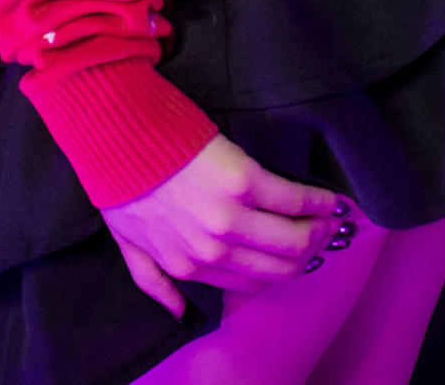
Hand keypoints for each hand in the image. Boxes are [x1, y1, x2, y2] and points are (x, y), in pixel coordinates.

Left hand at [101, 132, 351, 317]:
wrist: (116, 131)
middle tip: (321, 232)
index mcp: (188, 265)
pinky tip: (327, 196)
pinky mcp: (243, 181)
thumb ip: (153, 280)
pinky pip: (294, 199)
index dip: (278, 270)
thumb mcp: (127, 241)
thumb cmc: (121, 181)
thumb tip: (179, 313)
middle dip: (308, 252)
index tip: (292, 254)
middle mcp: (213, 249)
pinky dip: (318, 200)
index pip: (250, 283)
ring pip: (294, 239)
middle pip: (281, 266)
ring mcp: (229, 217)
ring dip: (319, 228)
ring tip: (328, 214)